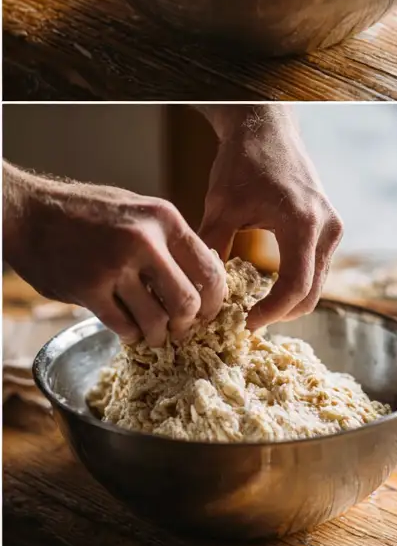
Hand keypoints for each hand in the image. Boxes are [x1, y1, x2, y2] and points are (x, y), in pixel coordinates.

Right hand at [2, 162, 225, 346]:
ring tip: (154, 334)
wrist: (31, 212)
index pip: (209, 269)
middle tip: (182, 329)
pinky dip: (131, 335)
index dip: (216, 299)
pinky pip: (124, 326)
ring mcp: (115, 266)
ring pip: (157, 320)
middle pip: (188, 301)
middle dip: (189, 323)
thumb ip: (168, 238)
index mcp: (165, 219)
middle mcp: (145, 241)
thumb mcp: (139, 210)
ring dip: (158, 335)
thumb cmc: (89, 211)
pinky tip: (129, 330)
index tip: (210, 312)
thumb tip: (201, 272)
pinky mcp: (88, 289)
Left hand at [196, 107, 342, 329]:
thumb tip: (202, 293)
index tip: (245, 323)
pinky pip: (319, 265)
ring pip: (318, 281)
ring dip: (291, 299)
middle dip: (282, 313)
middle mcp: (326, 227)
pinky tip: (269, 283)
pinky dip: (298, 281)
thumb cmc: (243, 162)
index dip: (271, 313)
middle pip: (313, 292)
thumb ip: (213, 251)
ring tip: (256, 305)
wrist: (267, 128)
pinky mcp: (330, 224)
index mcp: (302, 223)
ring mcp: (333, 225)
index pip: (295, 286)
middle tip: (248, 321)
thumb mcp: (221, 207)